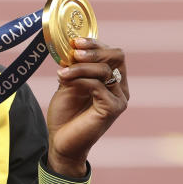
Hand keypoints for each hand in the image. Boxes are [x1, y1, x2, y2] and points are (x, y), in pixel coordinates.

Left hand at [45, 37, 128, 176]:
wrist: (61, 142)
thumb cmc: (66, 114)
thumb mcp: (68, 84)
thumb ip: (73, 68)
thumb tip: (71, 48)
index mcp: (112, 80)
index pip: (112, 53)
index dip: (95, 44)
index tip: (74, 42)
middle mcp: (121, 88)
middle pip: (117, 56)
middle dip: (94, 51)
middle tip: (74, 52)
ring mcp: (119, 99)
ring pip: (105, 70)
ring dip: (80, 67)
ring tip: (61, 73)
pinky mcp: (113, 109)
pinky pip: (98, 86)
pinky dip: (81, 80)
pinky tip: (65, 81)